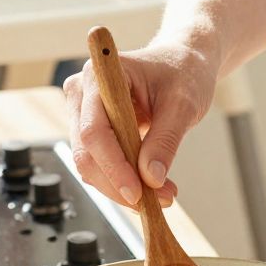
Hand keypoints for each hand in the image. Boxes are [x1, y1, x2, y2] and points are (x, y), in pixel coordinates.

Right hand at [61, 38, 216, 206]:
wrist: (182, 66)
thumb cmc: (182, 72)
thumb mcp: (183, 104)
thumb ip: (165, 140)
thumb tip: (150, 177)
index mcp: (99, 76)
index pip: (94, 131)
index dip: (113, 165)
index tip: (137, 191)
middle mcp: (81, 94)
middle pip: (87, 154)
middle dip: (120, 183)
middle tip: (160, 199)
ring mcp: (83, 114)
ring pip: (90, 166)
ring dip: (123, 188)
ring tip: (163, 193)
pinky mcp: (92, 132)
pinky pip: (100, 166)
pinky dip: (123, 182)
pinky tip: (151, 186)